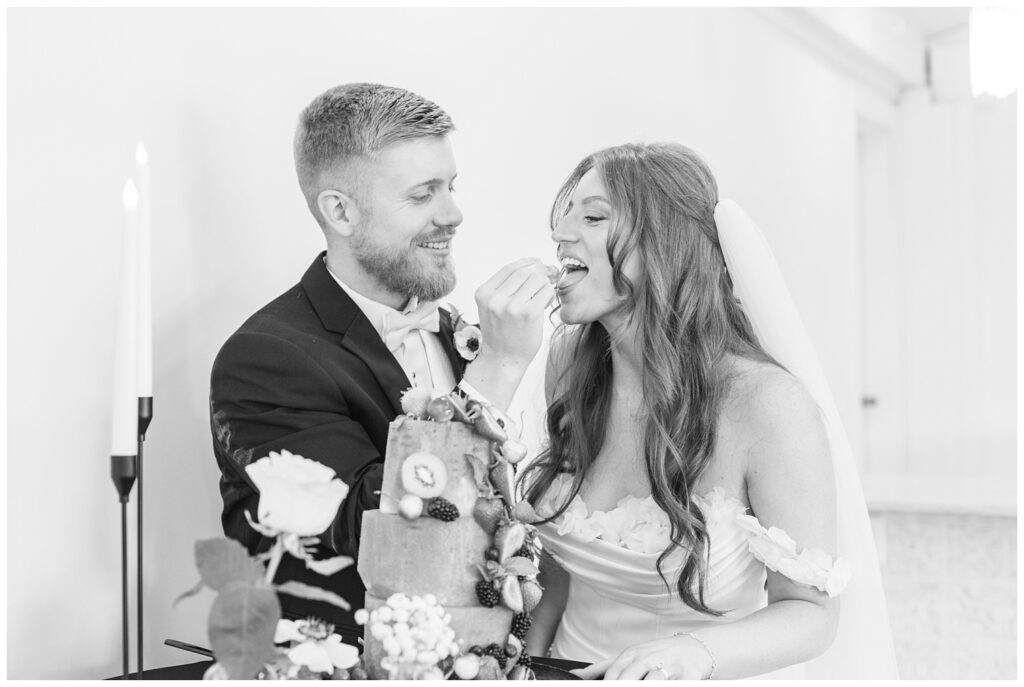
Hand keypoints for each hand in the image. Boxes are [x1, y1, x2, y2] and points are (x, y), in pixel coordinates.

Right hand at [474, 257, 555, 367]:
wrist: (503, 360)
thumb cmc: (502, 333)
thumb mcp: (493, 307)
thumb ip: (506, 287)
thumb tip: (536, 265)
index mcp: (484, 293)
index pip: (509, 268)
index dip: (527, 263)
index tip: (538, 263)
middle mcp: (495, 298)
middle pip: (525, 272)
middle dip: (540, 271)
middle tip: (549, 276)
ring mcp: (511, 306)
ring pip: (537, 279)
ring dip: (545, 283)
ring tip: (544, 294)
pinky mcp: (528, 314)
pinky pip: (546, 291)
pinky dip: (550, 294)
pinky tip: (546, 302)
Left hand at [570, 635, 713, 679]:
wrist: (694, 648)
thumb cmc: (656, 653)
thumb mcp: (629, 656)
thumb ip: (601, 668)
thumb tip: (576, 675)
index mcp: (630, 656)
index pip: (613, 674)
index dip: (607, 685)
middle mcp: (647, 659)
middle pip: (629, 678)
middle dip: (622, 686)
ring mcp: (666, 666)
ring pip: (651, 681)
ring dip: (644, 686)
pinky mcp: (685, 675)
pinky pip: (672, 684)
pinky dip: (665, 686)